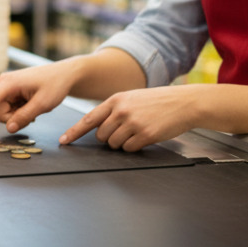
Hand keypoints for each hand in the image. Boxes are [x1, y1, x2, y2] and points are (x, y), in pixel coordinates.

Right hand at [0, 62, 77, 132]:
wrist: (64, 74)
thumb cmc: (55, 85)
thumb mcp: (43, 104)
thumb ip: (25, 116)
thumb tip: (9, 128)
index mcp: (8, 83)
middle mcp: (3, 83)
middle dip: (14, 118)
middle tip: (34, 113)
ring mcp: (6, 87)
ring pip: (5, 113)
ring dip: (19, 115)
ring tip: (34, 105)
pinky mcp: (10, 91)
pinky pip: (10, 108)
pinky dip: (21, 111)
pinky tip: (31, 103)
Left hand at [59, 85, 201, 149]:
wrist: (183, 102)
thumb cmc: (157, 101)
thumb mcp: (132, 98)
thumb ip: (114, 109)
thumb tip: (99, 127)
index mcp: (116, 100)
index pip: (89, 119)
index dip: (74, 132)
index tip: (64, 141)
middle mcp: (121, 111)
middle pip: (101, 136)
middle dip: (109, 138)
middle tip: (124, 131)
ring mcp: (133, 123)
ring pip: (114, 144)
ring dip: (122, 143)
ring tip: (136, 132)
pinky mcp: (145, 134)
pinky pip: (129, 149)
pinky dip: (134, 147)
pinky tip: (144, 137)